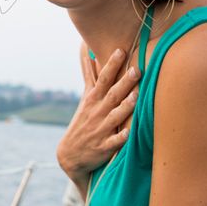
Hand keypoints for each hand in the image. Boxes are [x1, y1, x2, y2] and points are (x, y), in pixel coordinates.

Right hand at [57, 48, 139, 192]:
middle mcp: (97, 112)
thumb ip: (89, 76)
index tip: (121, 50)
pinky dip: (120, 138)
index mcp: (93, 100)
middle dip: (124, 83)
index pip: (103, 79)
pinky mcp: (104, 147)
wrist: (70, 155)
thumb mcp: (85, 98)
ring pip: (114, 117)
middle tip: (136, 70)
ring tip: (135, 96)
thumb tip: (88, 54)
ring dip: (125, 107)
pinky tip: (128, 133)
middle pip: (112, 95)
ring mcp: (100, 130)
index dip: (111, 65)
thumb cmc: (83, 121)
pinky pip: (114, 142)